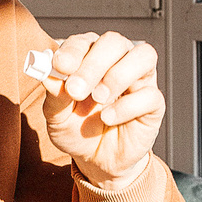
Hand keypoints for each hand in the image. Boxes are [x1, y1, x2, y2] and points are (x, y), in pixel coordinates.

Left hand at [43, 32, 163, 192]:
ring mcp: (138, 80)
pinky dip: (128, 106)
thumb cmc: (76, 129)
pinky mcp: (153, 104)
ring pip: (143, 56)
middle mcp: (117, 60)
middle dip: (93, 64)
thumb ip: (55, 96)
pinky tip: (109, 118)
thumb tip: (49, 77)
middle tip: (76, 90)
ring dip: (118, 75)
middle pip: (114, 42)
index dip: (72, 51)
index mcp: (89, 56)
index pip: (84, 41)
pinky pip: (150, 94)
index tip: (59, 66)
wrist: (96, 160)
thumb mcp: (57, 116)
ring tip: (98, 98)